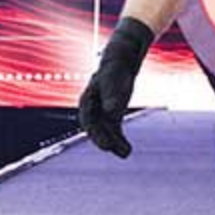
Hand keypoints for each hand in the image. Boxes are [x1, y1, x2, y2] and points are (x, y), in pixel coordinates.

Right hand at [77, 18, 153, 158]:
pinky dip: (119, 139)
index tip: (105, 145)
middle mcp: (92, 109)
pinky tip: (127, 150)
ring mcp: (101, 112)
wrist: (121, 60)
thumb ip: (112, 96)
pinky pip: (114, 131)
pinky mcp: (111, 114)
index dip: (96, 134)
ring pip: (105, 132)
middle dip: (104, 141)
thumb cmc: (115, 68)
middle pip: (96, 129)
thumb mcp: (113, 80)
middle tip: (114, 150)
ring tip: (126, 153)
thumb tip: (111, 111)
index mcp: (87, 100)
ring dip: (114, 143)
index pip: (88, 121)